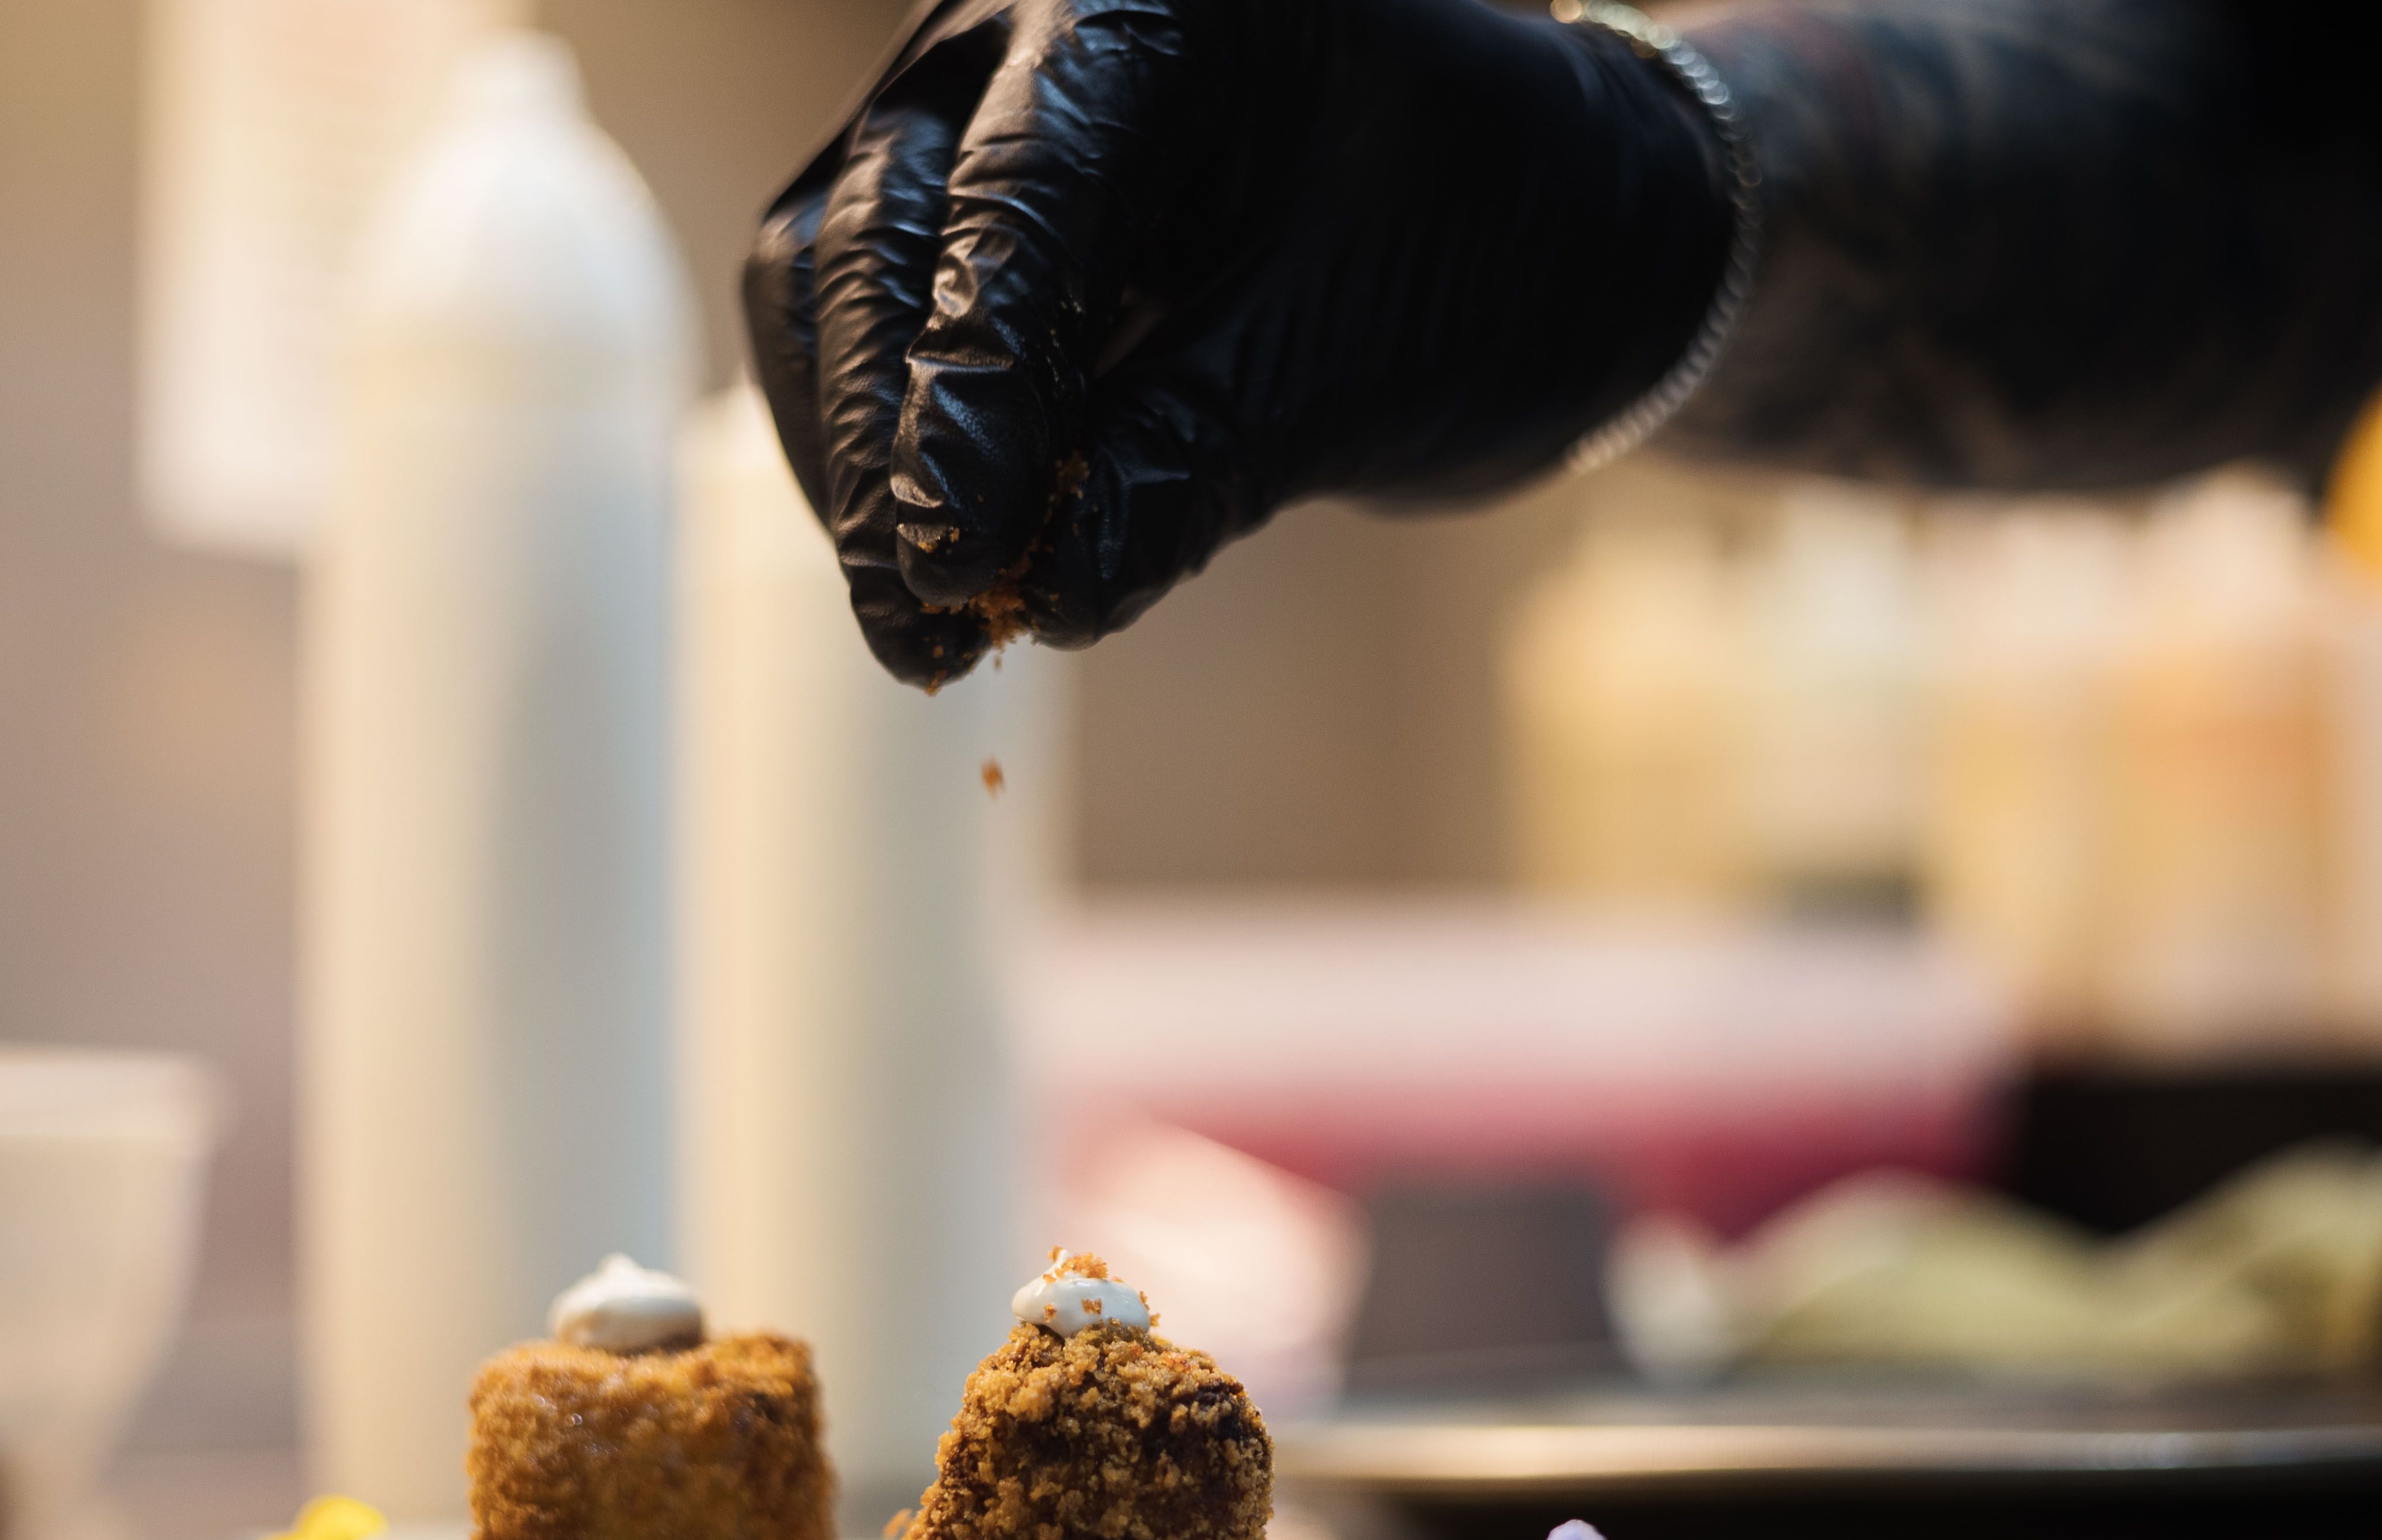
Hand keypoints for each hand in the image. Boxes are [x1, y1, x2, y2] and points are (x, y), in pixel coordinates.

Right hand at [745, 0, 1734, 686]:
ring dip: (859, 464)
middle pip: (874, 236)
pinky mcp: (958, 205)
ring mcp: (972, 109)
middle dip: (886, 448)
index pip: (1006, 203)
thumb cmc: (1496, 237)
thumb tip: (1046, 597)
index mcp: (1148, 1)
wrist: (1551, 218)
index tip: (951, 557)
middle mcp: (1022, 28)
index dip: (963, 395)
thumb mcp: (1359, 350)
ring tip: (925, 635)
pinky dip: (889, 451)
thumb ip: (1195, 456)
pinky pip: (863, 321)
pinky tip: (933, 575)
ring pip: (829, 279)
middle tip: (925, 626)